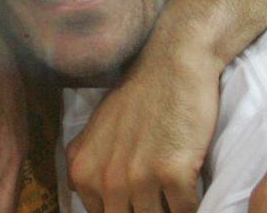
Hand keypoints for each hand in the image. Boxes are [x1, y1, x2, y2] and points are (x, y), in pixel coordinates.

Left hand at [65, 56, 219, 212]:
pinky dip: (191, 208)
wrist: (171, 68)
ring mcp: (138, 177)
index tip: (136, 203)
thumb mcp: (95, 130)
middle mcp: (106, 179)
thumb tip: (76, 193)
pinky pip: (185, 212)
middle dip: (145, 212)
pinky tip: (191, 192)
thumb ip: (84, 163)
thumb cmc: (137, 99)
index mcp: (83, 172)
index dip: (122, 211)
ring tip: (172, 195)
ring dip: (168, 212)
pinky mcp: (173, 173)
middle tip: (157, 198)